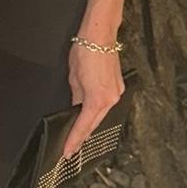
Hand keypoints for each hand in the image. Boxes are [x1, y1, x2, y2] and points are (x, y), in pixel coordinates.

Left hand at [60, 41, 124, 159]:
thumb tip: (77, 108)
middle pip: (94, 123)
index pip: (83, 125)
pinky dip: (97, 112)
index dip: (74, 140)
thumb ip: (76, 97)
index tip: (67, 152)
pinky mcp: (119, 86)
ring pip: (101, 115)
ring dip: (90, 125)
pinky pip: (107, 105)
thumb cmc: (84, 53)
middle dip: (82, 136)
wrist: (100, 35)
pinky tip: (90, 117)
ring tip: (79, 137)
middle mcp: (111, 99)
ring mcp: (117, 93)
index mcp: (97, 99)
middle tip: (71, 149)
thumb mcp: (73, 78)